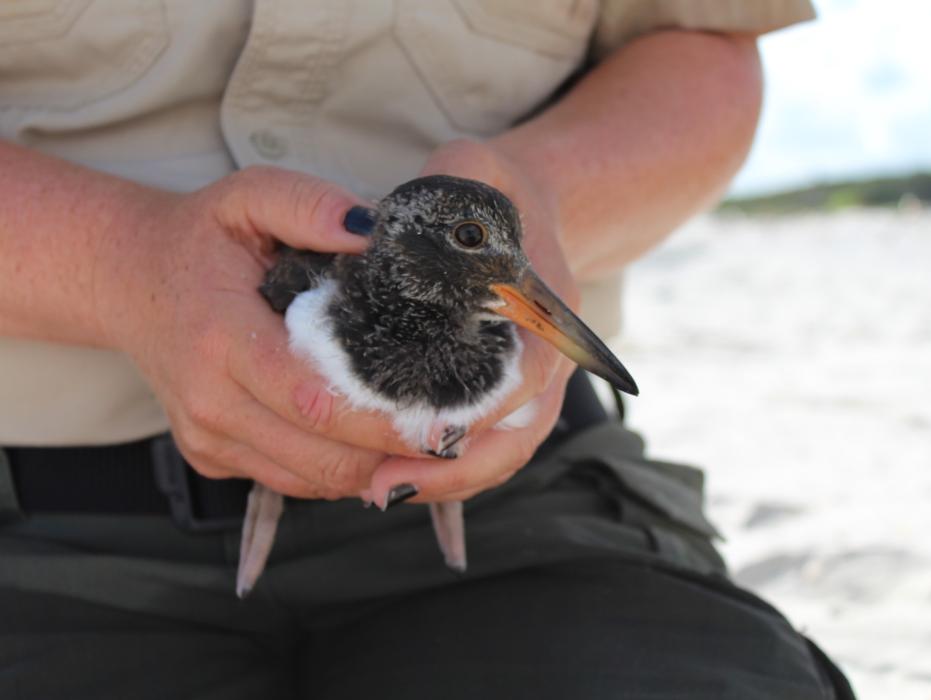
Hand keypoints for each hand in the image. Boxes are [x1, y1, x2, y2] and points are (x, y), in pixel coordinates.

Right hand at [97, 167, 412, 498]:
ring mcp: (207, 438)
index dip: (383, 419)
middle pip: (322, 456)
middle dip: (392, 452)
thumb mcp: (248, 197)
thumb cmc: (201, 239)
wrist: (129, 280)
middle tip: (448, 431)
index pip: (314, 400)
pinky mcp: (211, 458)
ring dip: (371, 467)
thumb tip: (372, 232)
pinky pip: (292, 482)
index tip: (442, 417)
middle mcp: (210, 403)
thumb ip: (309, 204)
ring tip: (416, 435)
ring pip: (312, 481)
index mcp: (221, 339)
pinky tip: (365, 436)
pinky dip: (337, 468)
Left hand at [364, 140, 575, 504]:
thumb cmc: (497, 188)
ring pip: (501, 451)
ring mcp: (531, 380)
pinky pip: (485, 445)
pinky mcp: (505, 392)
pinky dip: (446, 468)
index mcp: (543, 304)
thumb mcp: (474, 167)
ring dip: (444, 478)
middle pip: (513, 434)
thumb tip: (381, 225)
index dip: (473, 412)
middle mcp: (544, 353)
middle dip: (451, 467)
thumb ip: (444, 185)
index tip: (420, 433)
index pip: (522, 375)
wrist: (530, 207)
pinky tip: (393, 475)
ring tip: (377, 491)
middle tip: (380, 487)